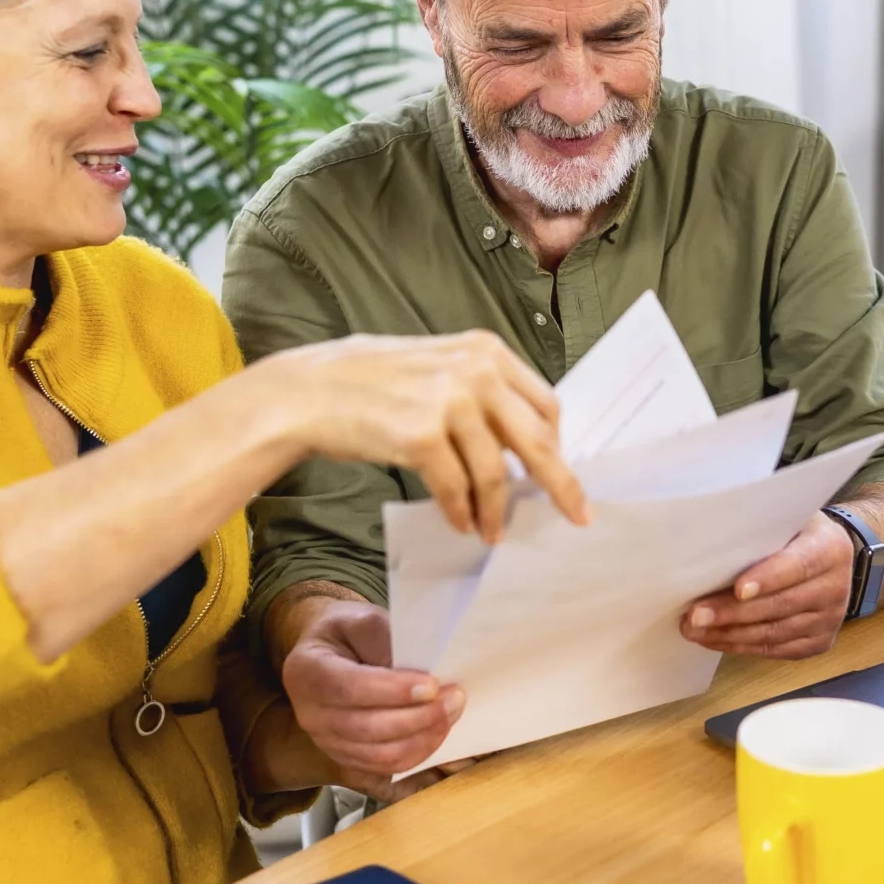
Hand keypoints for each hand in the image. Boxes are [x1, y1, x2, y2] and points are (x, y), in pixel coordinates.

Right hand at [258, 331, 588, 542]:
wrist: (308, 392)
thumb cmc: (370, 384)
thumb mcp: (437, 367)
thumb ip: (481, 393)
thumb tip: (521, 442)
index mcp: (485, 351)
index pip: (545, 404)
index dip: (557, 446)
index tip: (562, 474)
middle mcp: (474, 371)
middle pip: (537, 439)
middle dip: (559, 484)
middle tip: (575, 516)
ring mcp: (448, 401)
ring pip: (496, 472)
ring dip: (496, 510)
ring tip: (492, 532)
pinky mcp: (421, 435)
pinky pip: (457, 488)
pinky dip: (462, 512)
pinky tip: (460, 523)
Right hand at [278, 594, 466, 781]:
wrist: (329, 654)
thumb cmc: (347, 634)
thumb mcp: (361, 620)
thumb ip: (384, 641)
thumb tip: (418, 671)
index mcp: (307, 672)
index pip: (349, 688)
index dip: (392, 691)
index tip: (432, 685)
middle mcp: (310, 714)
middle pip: (366, 729)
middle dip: (418, 718)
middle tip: (455, 699)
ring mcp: (326, 742)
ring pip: (379, 756)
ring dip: (423, 739)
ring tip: (452, 713)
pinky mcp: (346, 759)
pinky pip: (385, 770)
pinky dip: (417, 757)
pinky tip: (439, 737)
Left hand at [679, 510, 853, 658]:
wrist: (835, 558)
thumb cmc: (798, 534)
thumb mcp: (788, 519)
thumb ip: (762, 530)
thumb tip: (710, 540)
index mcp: (829, 549)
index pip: (797, 566)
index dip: (767, 579)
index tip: (737, 590)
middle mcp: (835, 587)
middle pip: (780, 605)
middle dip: (733, 613)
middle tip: (696, 616)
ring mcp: (830, 619)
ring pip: (775, 633)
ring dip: (730, 634)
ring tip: (695, 630)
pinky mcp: (820, 642)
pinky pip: (777, 650)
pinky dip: (742, 647)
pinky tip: (716, 639)